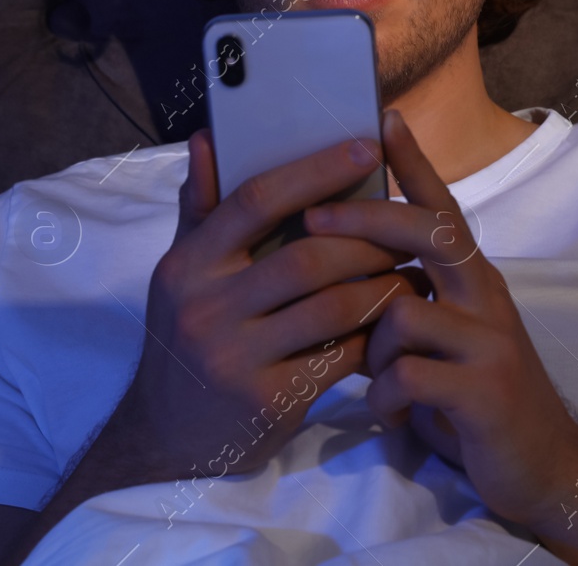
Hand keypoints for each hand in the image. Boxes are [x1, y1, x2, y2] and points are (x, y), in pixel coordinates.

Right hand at [109, 129, 431, 483]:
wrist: (165, 440)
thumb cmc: (186, 341)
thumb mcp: (181, 275)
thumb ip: (201, 208)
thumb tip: (208, 138)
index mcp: (188, 264)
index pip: (256, 200)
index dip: (316, 171)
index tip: (368, 149)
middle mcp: (205, 308)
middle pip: (307, 256)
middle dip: (368, 240)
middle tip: (408, 230)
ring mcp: (235, 358)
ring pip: (333, 307)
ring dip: (383, 287)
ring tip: (412, 273)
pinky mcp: (268, 400)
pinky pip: (339, 356)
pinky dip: (373, 336)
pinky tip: (394, 323)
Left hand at [301, 109, 577, 528]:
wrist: (545, 470)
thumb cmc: (476, 400)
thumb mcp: (445, 342)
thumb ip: (409, 304)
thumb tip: (347, 274)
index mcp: (475, 282)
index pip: (443, 209)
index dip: (414, 164)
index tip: (384, 119)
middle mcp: (488, 299)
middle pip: (429, 234)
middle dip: (364, 221)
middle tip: (311, 221)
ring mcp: (490, 342)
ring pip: (403, 312)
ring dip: (370, 349)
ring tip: (377, 382)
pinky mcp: (485, 391)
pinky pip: (408, 376)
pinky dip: (385, 398)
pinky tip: (392, 414)